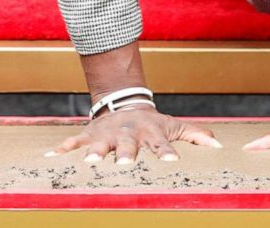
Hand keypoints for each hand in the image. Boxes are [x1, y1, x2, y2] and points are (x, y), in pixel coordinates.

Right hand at [45, 105, 222, 165]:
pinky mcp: (89, 135)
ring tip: (90, 164)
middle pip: (128, 146)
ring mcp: (106, 135)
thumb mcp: (175, 125)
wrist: (124, 103)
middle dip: (127, 155)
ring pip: (100, 145)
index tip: (173, 162)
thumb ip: (196, 136)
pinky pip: (73, 142)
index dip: (167, 153)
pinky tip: (50, 158)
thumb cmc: (153, 123)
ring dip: (95, 154)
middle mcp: (128, 135)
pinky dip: (62, 150)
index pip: (161, 145)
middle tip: (127, 165)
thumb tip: (220, 146)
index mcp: (150, 133)